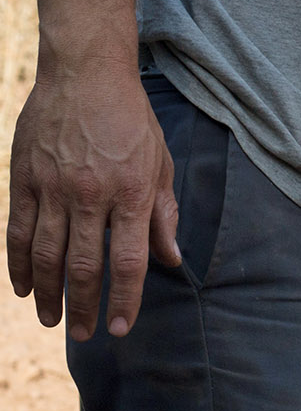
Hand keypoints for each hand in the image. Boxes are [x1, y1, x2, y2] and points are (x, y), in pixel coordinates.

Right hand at [7, 66, 182, 339]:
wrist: (86, 74)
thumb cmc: (130, 119)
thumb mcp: (159, 162)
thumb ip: (163, 214)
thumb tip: (171, 259)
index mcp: (132, 191)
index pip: (129, 259)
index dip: (126, 298)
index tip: (121, 327)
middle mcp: (91, 195)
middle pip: (84, 265)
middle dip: (84, 306)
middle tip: (83, 335)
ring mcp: (53, 188)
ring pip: (47, 255)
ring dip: (49, 294)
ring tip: (53, 319)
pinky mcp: (24, 180)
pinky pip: (19, 232)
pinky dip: (19, 265)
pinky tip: (24, 288)